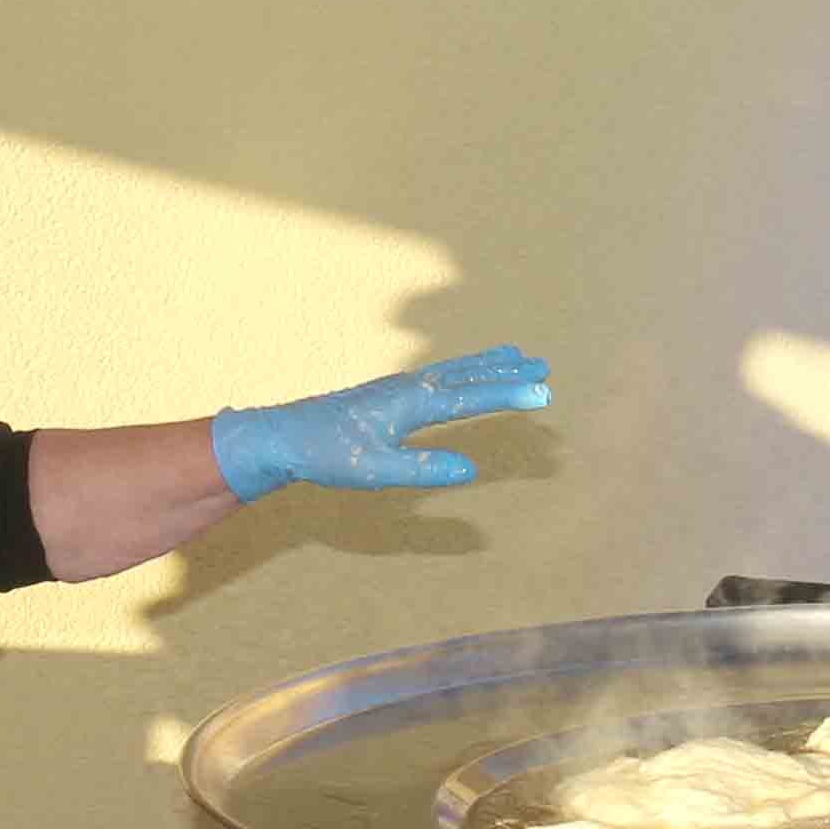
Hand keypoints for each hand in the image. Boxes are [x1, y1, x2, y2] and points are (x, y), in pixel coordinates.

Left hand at [209, 345, 551, 499]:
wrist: (284, 435)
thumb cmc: (327, 455)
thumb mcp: (376, 471)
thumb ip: (422, 469)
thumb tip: (468, 470)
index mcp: (410, 404)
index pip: (469, 398)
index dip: (507, 396)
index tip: (544, 392)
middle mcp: (409, 387)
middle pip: (468, 375)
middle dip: (507, 373)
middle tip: (545, 367)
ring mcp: (399, 386)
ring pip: (454, 370)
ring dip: (488, 365)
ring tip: (517, 357)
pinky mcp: (390, 392)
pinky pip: (439, 374)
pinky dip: (464, 368)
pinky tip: (465, 373)